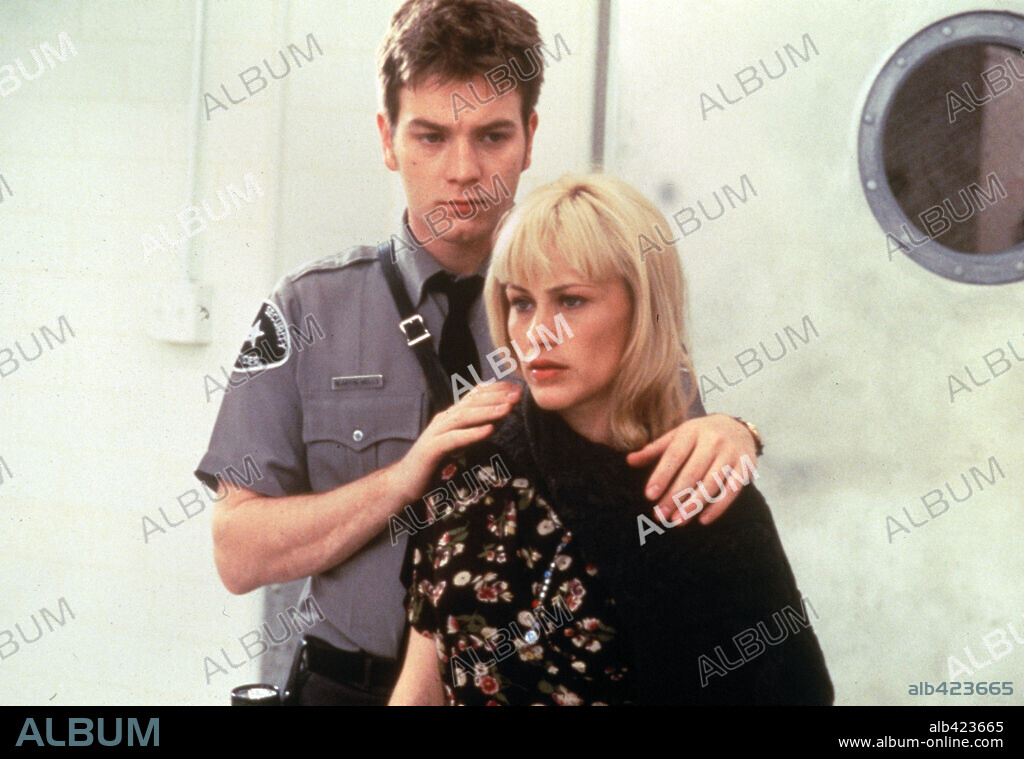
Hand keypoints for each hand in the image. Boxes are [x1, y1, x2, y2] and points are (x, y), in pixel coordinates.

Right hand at [390, 382, 521, 503]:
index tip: (517, 388)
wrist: (406, 481)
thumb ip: (474, 431)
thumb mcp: (458, 444)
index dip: (495, 389)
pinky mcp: (431, 449)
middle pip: (472, 402)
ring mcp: (436, 432)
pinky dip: (472, 434)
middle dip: (497, 396)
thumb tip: (497, 422)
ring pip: (464, 416)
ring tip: (508, 408)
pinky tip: (489, 431)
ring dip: (488, 411)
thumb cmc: (434, 463)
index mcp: (451, 416)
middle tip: (519, 394)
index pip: (474, 396)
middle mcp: (444, 419)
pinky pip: (454, 439)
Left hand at [625, 414, 758, 526]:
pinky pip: (732, 490)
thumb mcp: (677, 436)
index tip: (649, 495)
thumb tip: (629, 461)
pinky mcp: (746, 466)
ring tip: (678, 521)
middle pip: (692, 472)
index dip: (662, 475)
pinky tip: (703, 520)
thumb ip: (654, 449)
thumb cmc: (699, 435)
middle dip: (675, 496)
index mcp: (692, 431)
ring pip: (711, 483)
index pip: (674, 455)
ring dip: (694, 505)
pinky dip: (718, 507)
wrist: (736, 427)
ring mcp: (731, 453)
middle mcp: (713, 441)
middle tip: (660, 515)